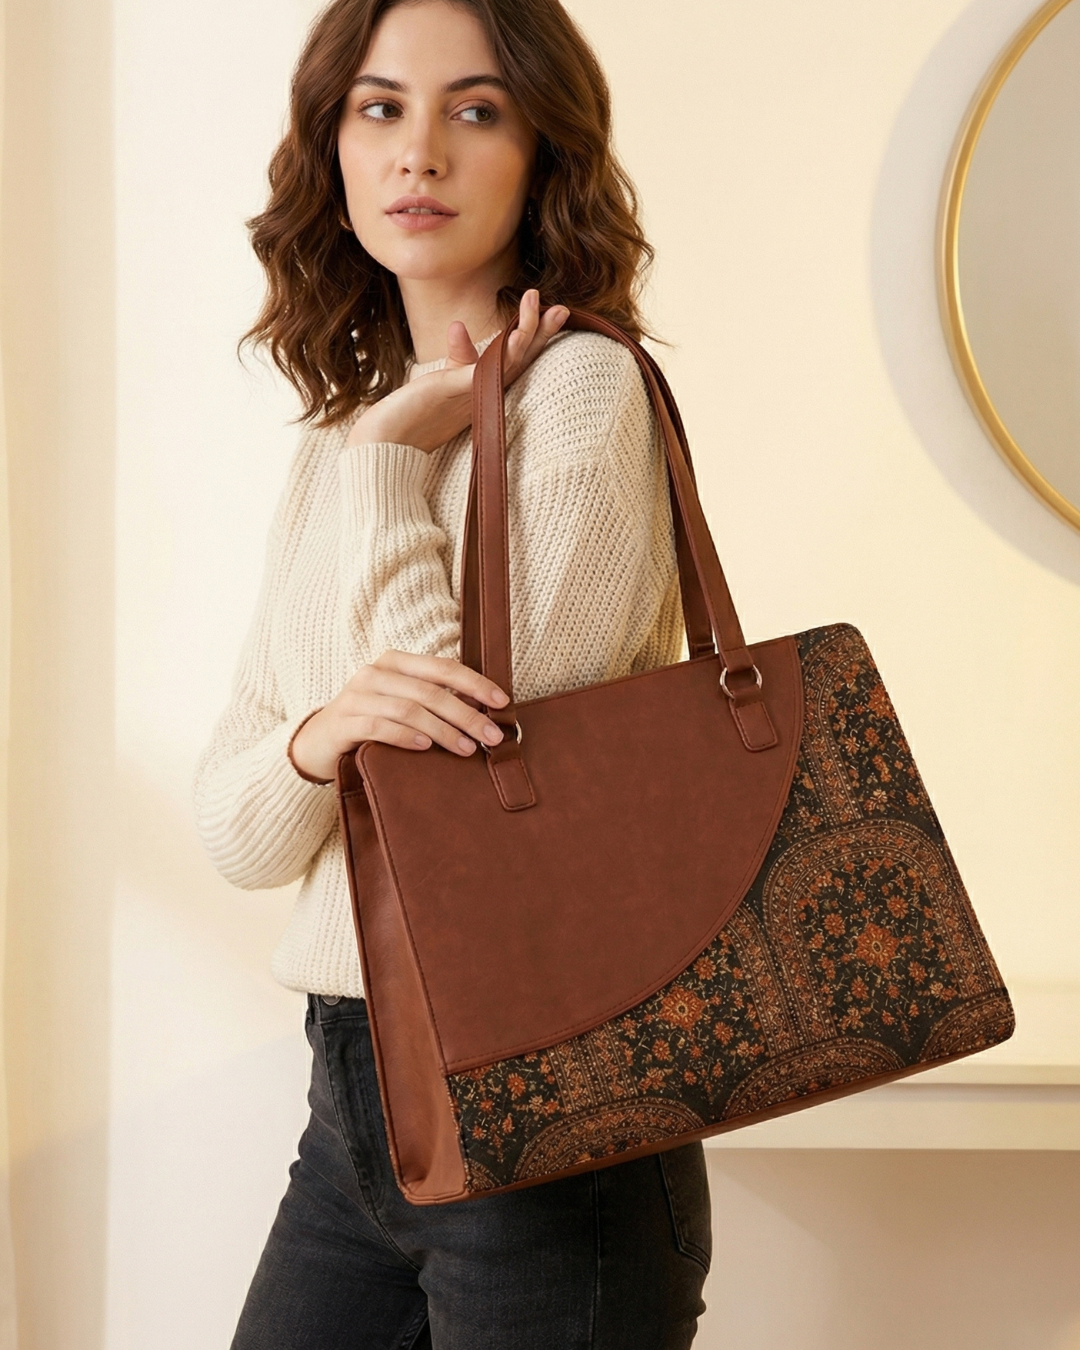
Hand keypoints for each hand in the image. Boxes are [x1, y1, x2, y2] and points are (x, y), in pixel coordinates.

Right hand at [289, 650, 510, 782]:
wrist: (316, 744)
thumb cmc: (370, 723)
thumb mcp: (402, 705)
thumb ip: (434, 702)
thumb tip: (485, 713)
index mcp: (395, 662)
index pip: (443, 667)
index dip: (475, 683)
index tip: (502, 702)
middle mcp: (375, 673)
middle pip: (431, 691)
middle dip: (467, 714)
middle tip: (492, 736)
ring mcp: (356, 696)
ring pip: (409, 709)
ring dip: (443, 730)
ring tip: (468, 748)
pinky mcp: (344, 722)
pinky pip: (380, 726)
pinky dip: (406, 737)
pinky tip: (426, 749)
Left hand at [345, 289, 568, 452]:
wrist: (386, 445)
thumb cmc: (410, 416)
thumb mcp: (443, 381)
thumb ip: (458, 357)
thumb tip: (459, 326)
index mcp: (484, 391)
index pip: (516, 361)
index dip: (536, 338)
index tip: (553, 312)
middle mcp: (483, 395)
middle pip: (521, 360)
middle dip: (542, 333)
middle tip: (562, 309)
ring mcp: (471, 395)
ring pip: (508, 361)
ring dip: (525, 331)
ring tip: (535, 301)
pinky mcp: (452, 392)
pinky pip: (479, 371)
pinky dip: (491, 353)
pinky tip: (502, 332)